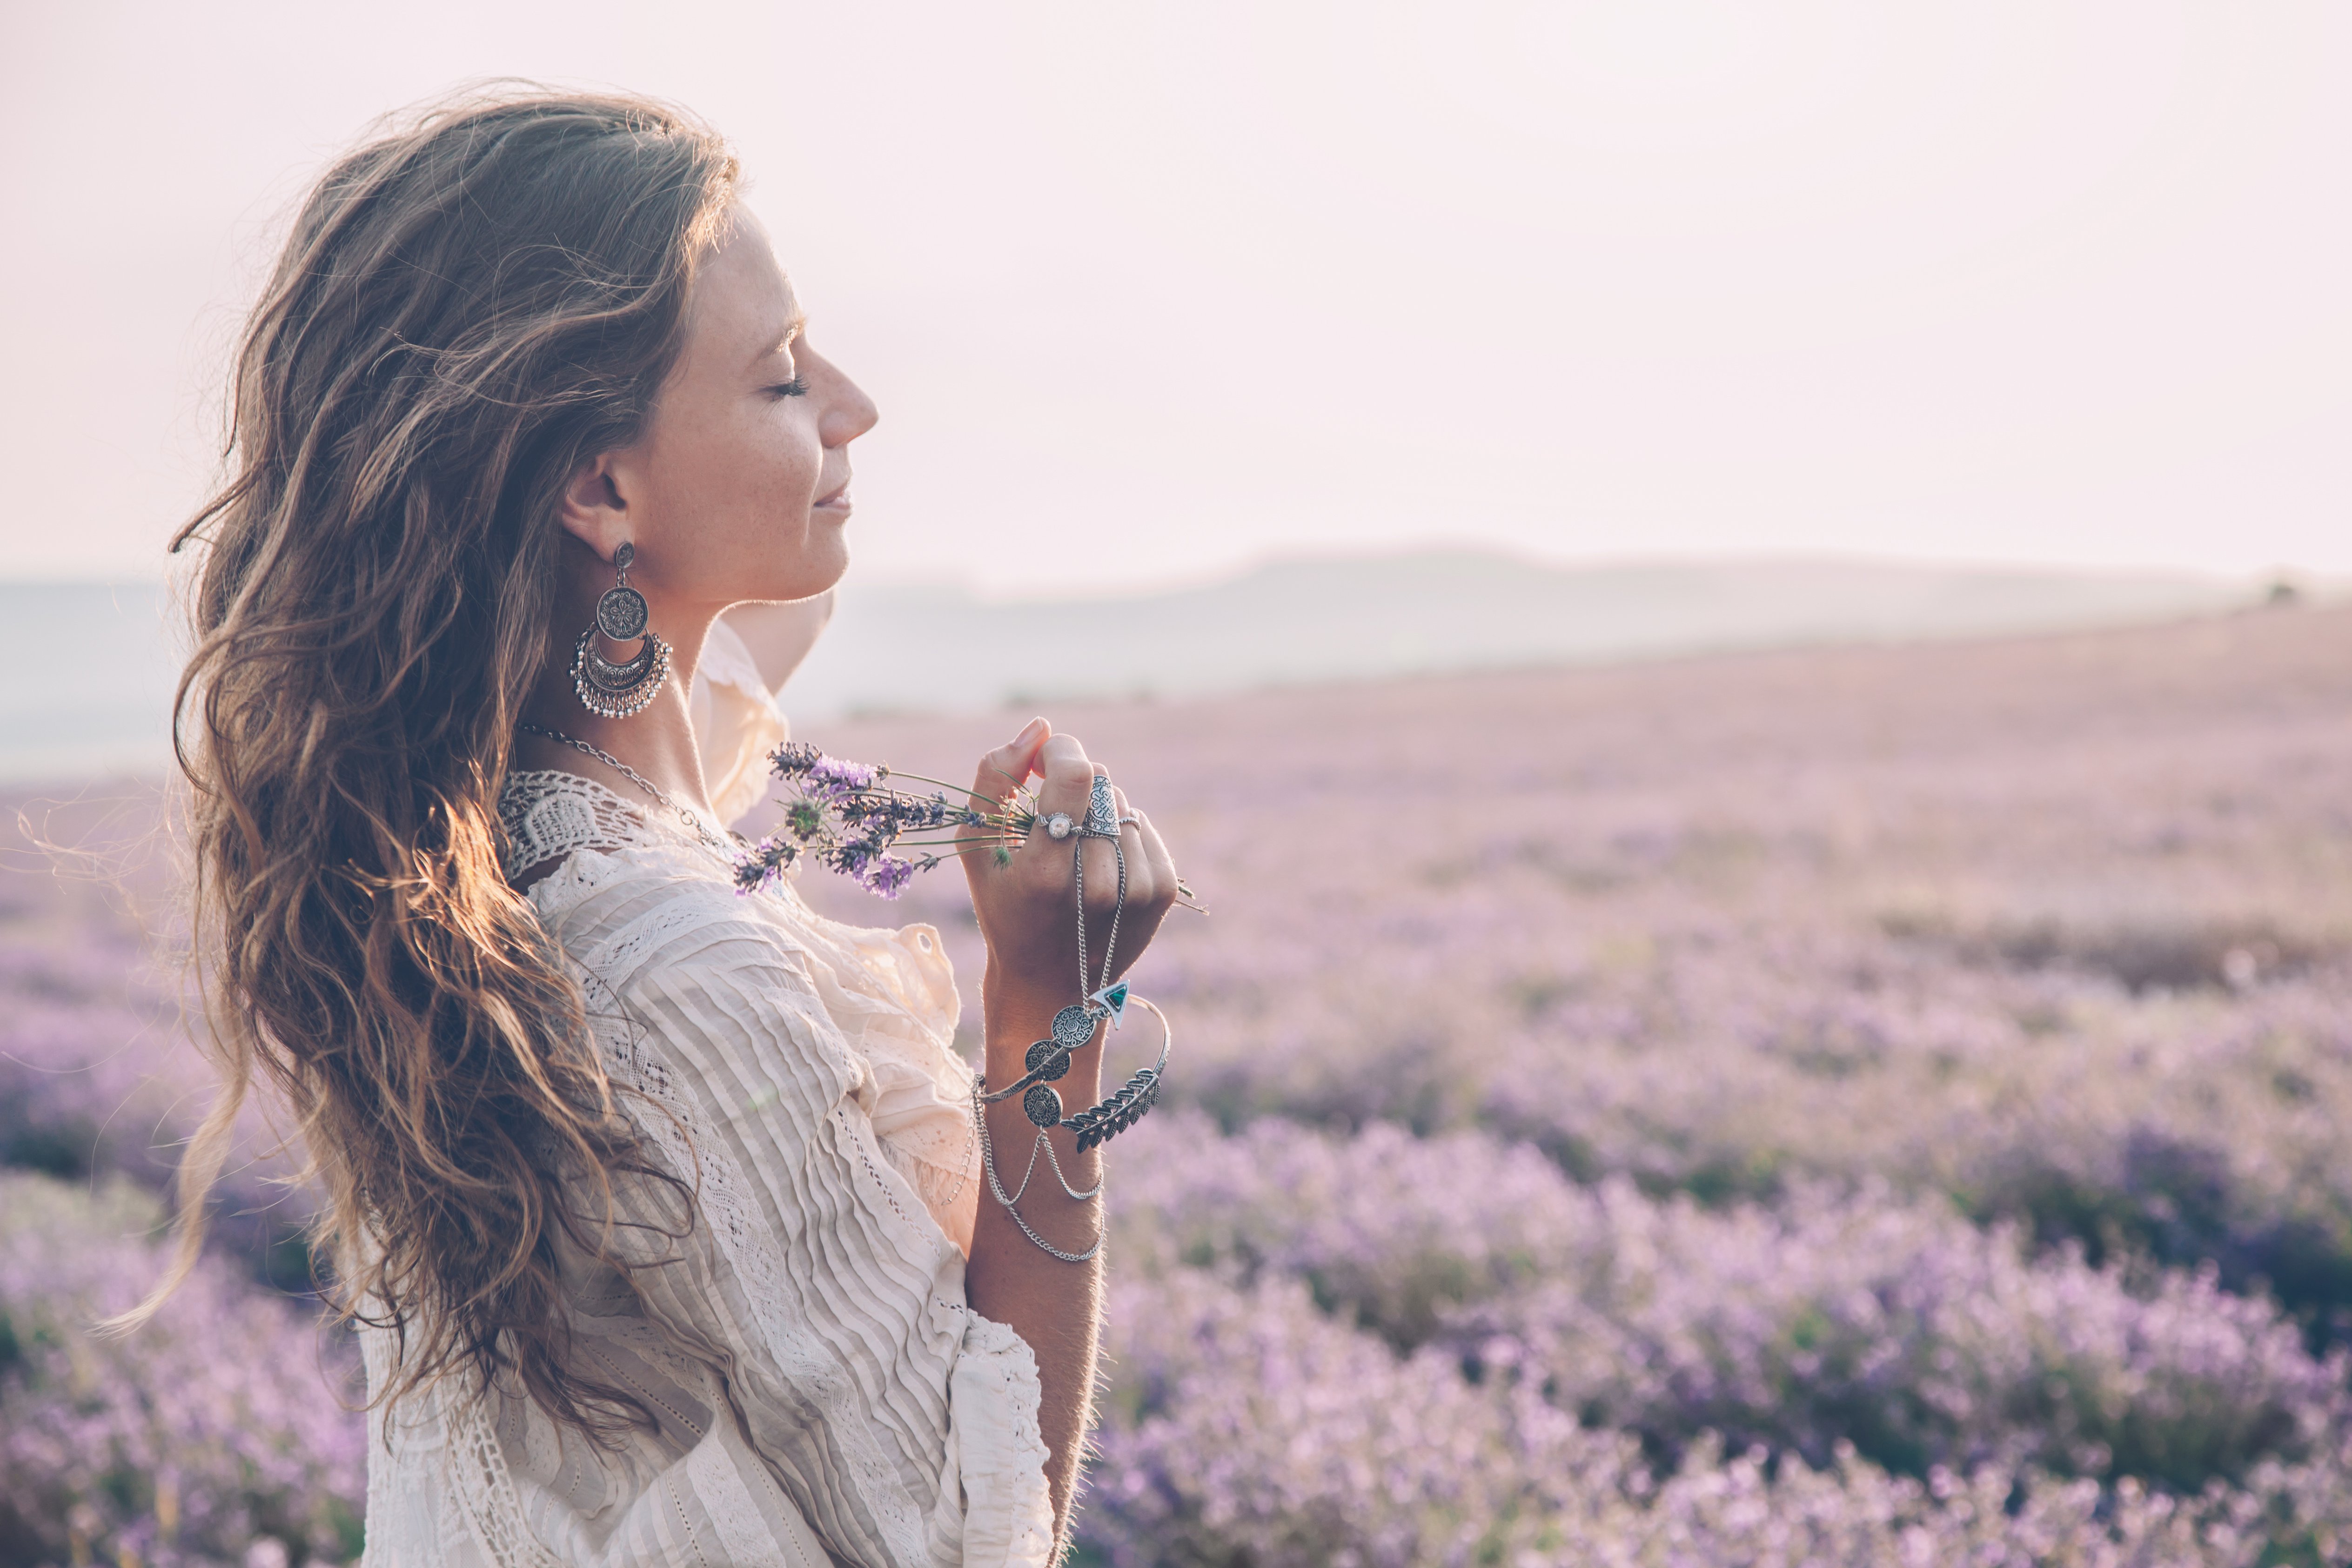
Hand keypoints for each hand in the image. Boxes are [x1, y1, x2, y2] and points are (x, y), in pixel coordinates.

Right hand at [959, 719, 1179, 1015]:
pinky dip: (1120, 832)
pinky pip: (1143, 826)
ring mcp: (1137, 890)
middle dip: (1072, 784)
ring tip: (1074, 848)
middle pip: (1100, 785)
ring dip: (1097, 811)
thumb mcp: (976, 848)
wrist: (1050, 986)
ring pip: (1122, 804)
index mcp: (1046, 873)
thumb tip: (1039, 728)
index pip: (1076, 774)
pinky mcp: (1163, 893)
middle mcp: (1097, 884)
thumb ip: (994, 779)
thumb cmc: (1004, 910)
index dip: (1059, 751)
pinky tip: (1098, 862)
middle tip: (1052, 814)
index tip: (1042, 758)